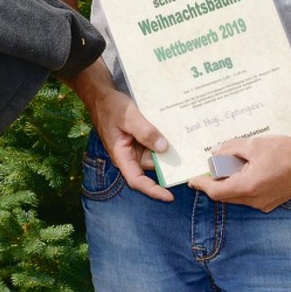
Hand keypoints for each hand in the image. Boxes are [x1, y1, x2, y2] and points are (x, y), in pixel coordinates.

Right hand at [84, 87, 172, 202]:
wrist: (102, 95)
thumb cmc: (110, 106)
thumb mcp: (129, 117)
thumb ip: (145, 132)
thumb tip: (164, 148)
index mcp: (121, 155)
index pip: (137, 180)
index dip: (153, 190)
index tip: (170, 196)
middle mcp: (129, 155)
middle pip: (151, 166)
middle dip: (168, 163)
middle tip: (188, 158)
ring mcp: (134, 147)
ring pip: (155, 154)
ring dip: (166, 149)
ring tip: (183, 140)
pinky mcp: (139, 139)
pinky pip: (154, 144)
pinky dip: (162, 140)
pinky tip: (174, 132)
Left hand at [187, 134, 290, 211]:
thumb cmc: (286, 150)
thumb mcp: (253, 144)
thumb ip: (231, 149)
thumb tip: (216, 153)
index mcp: (249, 187)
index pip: (217, 192)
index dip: (202, 185)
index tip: (192, 180)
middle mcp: (256, 200)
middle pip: (226, 196)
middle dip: (214, 184)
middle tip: (210, 169)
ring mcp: (266, 203)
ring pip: (238, 197)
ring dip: (229, 185)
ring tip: (228, 167)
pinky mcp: (273, 201)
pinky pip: (250, 197)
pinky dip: (242, 186)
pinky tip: (244, 171)